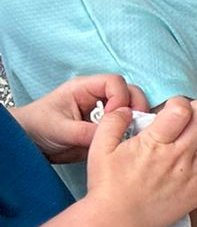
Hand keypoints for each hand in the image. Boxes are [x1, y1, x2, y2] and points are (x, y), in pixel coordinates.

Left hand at [15, 74, 148, 162]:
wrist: (30, 143)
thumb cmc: (38, 127)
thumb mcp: (61, 130)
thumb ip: (86, 132)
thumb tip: (112, 136)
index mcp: (85, 89)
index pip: (114, 82)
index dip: (120, 98)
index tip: (114, 118)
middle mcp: (97, 97)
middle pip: (129, 92)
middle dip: (136, 106)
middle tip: (135, 125)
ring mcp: (103, 112)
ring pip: (130, 108)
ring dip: (136, 120)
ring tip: (133, 134)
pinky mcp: (105, 128)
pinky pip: (125, 126)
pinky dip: (131, 132)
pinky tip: (128, 142)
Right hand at [86, 96, 196, 226]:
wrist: (116, 222)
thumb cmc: (107, 185)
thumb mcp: (100, 147)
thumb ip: (113, 122)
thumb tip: (127, 109)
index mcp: (155, 142)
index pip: (182, 109)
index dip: (179, 102)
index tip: (173, 107)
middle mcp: (178, 157)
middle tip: (191, 115)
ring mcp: (190, 177)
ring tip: (193, 148)